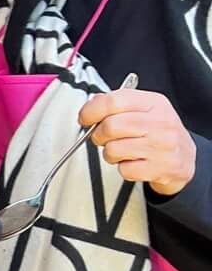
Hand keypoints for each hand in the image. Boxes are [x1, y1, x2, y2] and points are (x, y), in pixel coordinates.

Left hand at [79, 87, 196, 197]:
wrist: (186, 158)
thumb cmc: (160, 132)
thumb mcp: (146, 109)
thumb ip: (119, 103)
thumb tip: (93, 104)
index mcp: (154, 103)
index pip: (114, 101)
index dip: (92, 110)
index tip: (84, 118)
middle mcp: (160, 123)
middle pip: (110, 126)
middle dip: (98, 135)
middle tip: (102, 138)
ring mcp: (161, 147)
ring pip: (113, 149)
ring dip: (110, 153)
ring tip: (122, 151)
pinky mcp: (159, 169)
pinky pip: (124, 170)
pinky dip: (123, 168)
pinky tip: (134, 162)